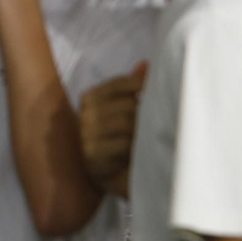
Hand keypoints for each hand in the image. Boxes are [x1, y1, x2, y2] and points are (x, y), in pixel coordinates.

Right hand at [80, 63, 146, 197]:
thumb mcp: (129, 110)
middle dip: (145, 115)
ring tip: (145, 141)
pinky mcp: (91, 158)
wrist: (118, 177)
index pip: (119, 83)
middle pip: (127, 105)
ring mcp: (85, 137)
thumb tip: (146, 64)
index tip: (157, 89)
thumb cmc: (125, 138)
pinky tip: (134, 155)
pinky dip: (134, 149)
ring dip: (141, 133)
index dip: (141, 84)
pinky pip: (122, 145)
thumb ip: (134, 87)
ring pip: (126, 124)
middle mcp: (84, 116)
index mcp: (91, 98)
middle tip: (154, 125)